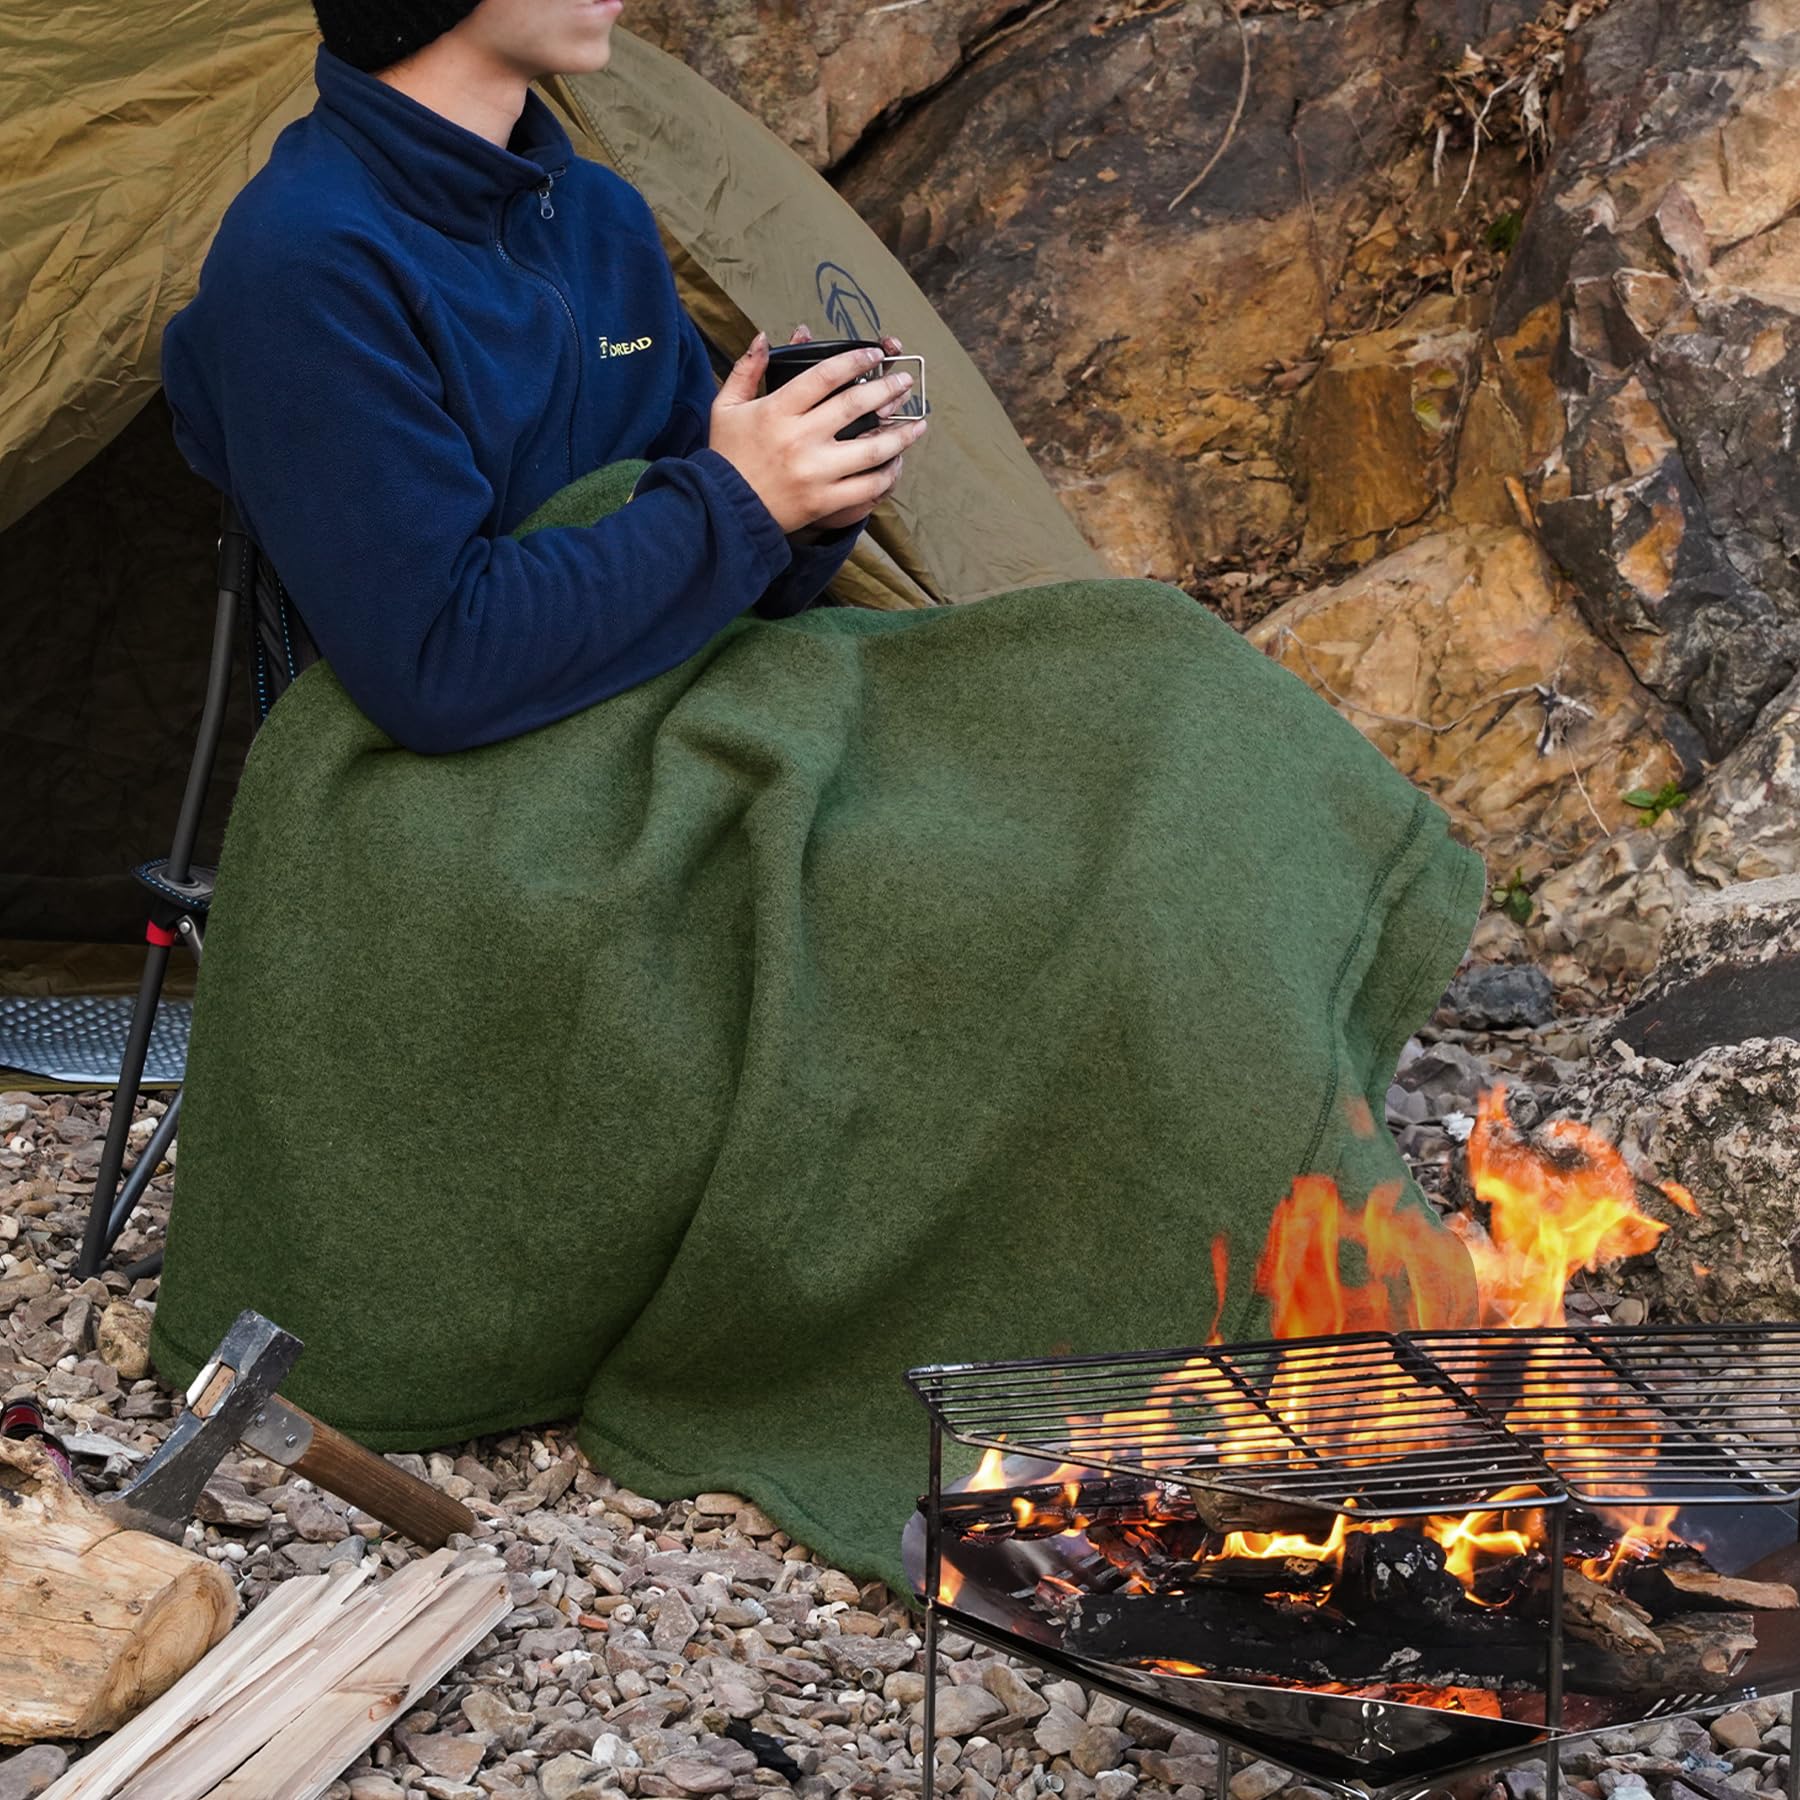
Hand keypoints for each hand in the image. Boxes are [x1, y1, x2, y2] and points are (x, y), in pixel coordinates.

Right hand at [709, 324, 925, 536]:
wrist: (724, 511)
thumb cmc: (727, 456)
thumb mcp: (726, 407)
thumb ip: (747, 370)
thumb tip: (763, 337)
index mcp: (777, 412)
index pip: (824, 376)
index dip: (854, 360)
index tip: (874, 354)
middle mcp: (799, 440)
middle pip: (854, 406)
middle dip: (887, 389)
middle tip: (905, 380)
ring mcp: (815, 473)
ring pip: (871, 449)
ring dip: (900, 434)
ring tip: (919, 423)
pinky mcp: (824, 501)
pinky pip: (867, 487)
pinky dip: (887, 475)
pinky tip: (897, 463)